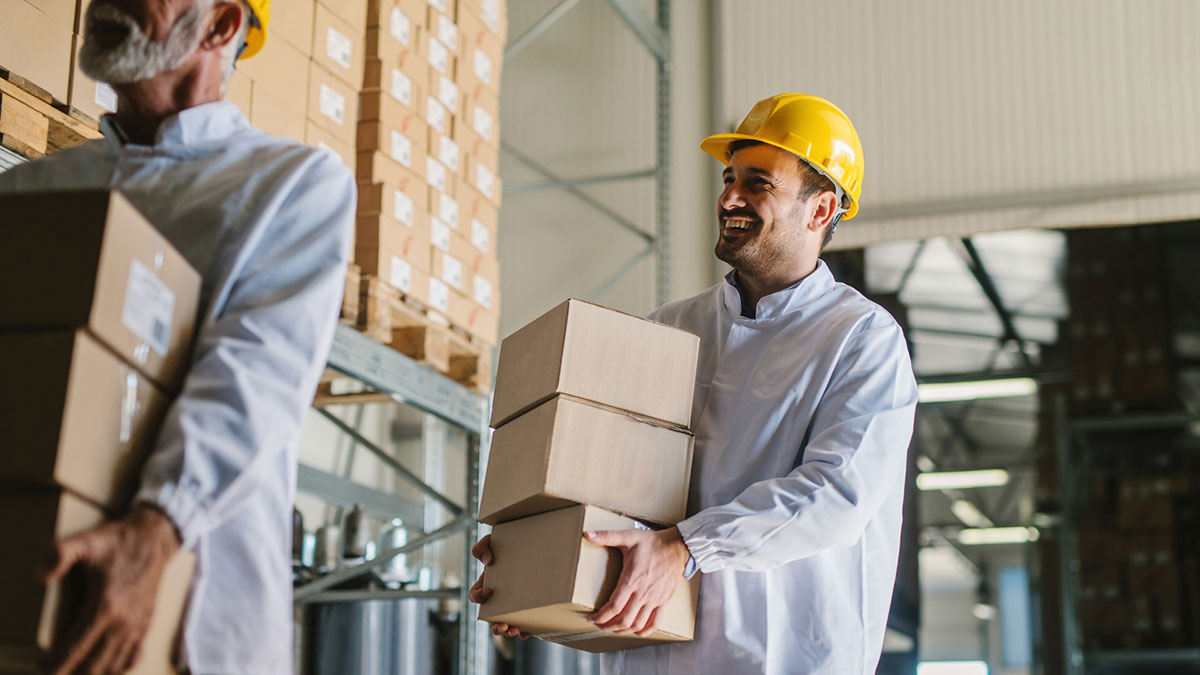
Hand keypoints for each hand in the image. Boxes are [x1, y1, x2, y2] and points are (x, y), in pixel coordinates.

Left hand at [44, 504, 181, 673]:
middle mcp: (123, 622)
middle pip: (92, 666)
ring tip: (74, 671)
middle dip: (71, 674)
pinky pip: (131, 659)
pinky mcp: (146, 625)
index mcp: (105, 606)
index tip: (44, 670)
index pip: (75, 651)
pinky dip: (116, 669)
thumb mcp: (86, 541)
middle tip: (54, 672)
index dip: (56, 667)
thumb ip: (60, 554)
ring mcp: (137, 626)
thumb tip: (40, 576)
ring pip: (112, 667)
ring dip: (92, 673)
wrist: (155, 539)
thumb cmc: (118, 541)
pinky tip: (104, 668)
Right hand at [467, 534, 528, 639]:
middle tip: (502, 626)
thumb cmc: (507, 545)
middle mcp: (498, 598)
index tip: (489, 591)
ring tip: (515, 631)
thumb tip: (488, 562)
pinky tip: (528, 631)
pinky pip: (524, 623)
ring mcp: (513, 604)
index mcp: (486, 585)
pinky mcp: (527, 607)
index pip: (475, 596)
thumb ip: (482, 547)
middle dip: (495, 626)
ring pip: (507, 625)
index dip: (478, 597)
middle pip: (491, 619)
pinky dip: (525, 630)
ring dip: (508, 632)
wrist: (532, 544)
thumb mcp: (491, 542)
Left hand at [585, 527, 690, 636]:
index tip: (591, 618)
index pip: (613, 606)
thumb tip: (587, 534)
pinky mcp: (663, 601)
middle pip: (623, 620)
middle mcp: (643, 593)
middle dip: (608, 626)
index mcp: (631, 579)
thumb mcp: (628, 537)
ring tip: (613, 629)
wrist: (676, 547)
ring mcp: (654, 599)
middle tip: (599, 625)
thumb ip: (606, 537)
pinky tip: (636, 631)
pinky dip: (644, 631)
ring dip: (622, 630)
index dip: (600, 616)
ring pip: (637, 624)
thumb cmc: (651, 543)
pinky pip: (655, 623)